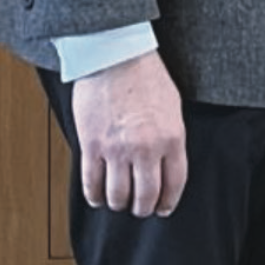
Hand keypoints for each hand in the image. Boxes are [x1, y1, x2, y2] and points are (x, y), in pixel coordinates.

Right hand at [70, 50, 187, 214]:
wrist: (114, 55)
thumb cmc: (145, 75)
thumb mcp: (173, 108)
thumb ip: (171, 138)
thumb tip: (165, 164)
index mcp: (171, 139)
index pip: (173, 184)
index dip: (168, 202)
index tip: (163, 209)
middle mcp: (145, 149)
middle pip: (146, 196)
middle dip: (143, 208)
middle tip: (139, 209)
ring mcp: (116, 149)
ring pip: (118, 195)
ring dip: (118, 204)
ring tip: (118, 203)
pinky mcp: (91, 145)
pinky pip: (91, 182)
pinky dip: (94, 195)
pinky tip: (97, 197)